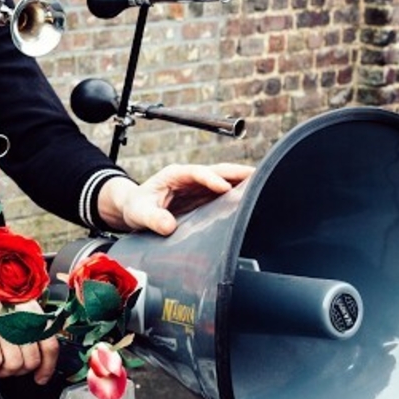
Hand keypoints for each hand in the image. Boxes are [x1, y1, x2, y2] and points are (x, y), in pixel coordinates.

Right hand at [0, 247, 58, 383]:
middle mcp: (20, 316)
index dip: (47, 367)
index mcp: (31, 310)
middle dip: (20, 371)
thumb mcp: (13, 304)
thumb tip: (33, 353)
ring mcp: (2, 323)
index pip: (50, 346)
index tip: (40, 377)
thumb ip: (26, 326)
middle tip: (9, 369)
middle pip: (31, 360)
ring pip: (14, 364)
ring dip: (4, 372)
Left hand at [110, 161, 252, 235]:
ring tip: (264, 185)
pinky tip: (253, 199)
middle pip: (217, 171)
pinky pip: (225, 193)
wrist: (134, 209)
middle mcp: (189, 177)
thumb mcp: (138, 213)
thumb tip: (168, 226)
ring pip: (225, 180)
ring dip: (242, 182)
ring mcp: (199, 187)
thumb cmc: (136, 207)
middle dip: (236, 172)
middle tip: (259, 176)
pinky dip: (239, 194)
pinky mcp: (204, 197)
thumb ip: (152, 218)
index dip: (210, 178)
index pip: (195, 172)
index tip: (223, 187)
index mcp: (173, 175)